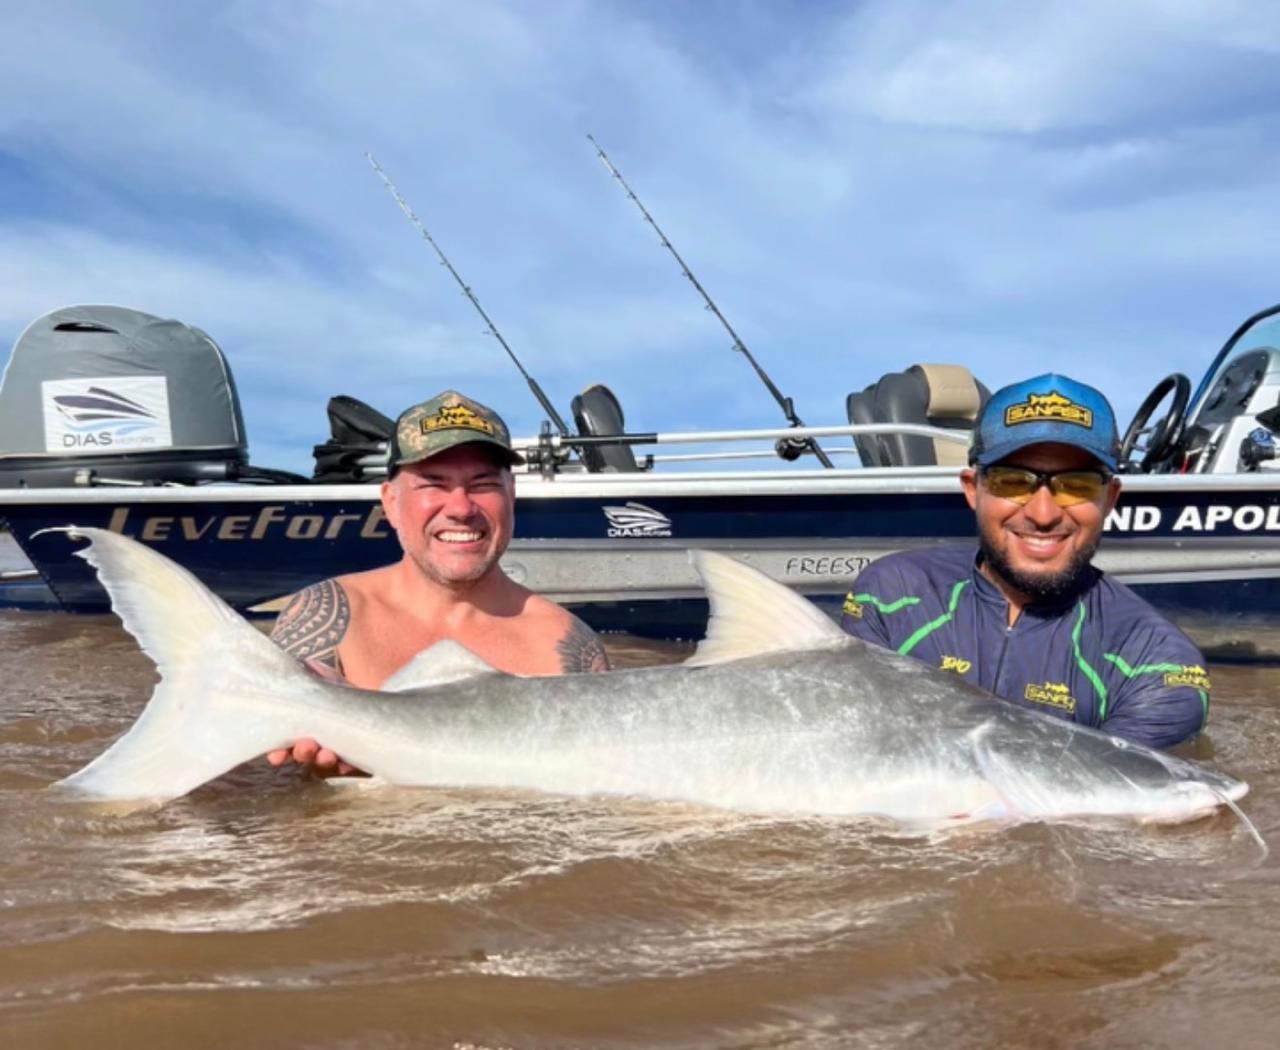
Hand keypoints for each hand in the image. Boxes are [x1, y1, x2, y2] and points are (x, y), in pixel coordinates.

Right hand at [264, 657, 365, 775]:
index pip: (282, 745)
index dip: (277, 753)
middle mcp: (313, 743)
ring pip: (323, 763)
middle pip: (302, 755)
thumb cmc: (337, 689)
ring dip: (322, 760)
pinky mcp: (354, 756)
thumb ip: (309, 673)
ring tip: (326, 753)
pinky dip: (346, 765)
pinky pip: (349, 766)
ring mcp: (333, 751)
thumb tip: (298, 664)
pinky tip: (345, 762)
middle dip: (302, 752)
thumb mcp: (322, 677)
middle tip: (306, 744)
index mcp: (299, 728)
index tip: (276, 755)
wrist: (367, 698)